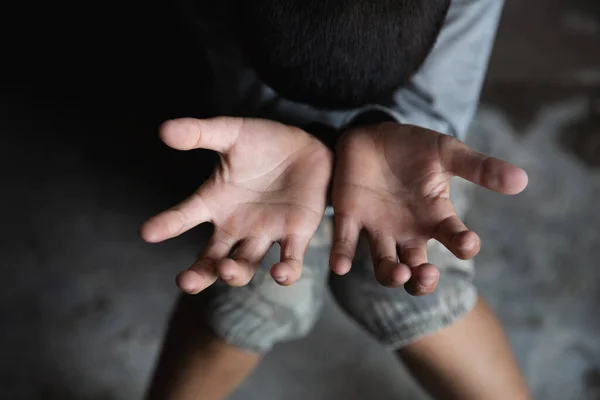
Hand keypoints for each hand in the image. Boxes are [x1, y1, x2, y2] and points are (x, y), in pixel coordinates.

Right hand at [140, 117, 332, 293]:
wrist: (306, 147)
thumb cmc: (264, 142)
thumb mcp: (231, 133)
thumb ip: (200, 133)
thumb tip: (164, 129)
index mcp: (215, 203)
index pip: (184, 217)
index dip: (167, 224)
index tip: (147, 231)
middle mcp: (236, 226)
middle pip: (211, 260)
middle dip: (199, 274)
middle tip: (185, 282)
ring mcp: (264, 233)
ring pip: (245, 265)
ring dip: (235, 273)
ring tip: (227, 269)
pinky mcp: (295, 235)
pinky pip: (290, 260)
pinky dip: (285, 272)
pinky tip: (279, 273)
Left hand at [330, 123, 527, 295]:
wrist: (374, 134)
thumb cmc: (415, 147)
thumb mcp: (448, 152)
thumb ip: (479, 167)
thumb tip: (521, 179)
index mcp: (435, 218)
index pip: (454, 239)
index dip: (462, 244)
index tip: (468, 242)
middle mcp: (407, 232)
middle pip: (416, 270)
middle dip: (422, 280)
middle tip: (426, 274)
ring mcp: (378, 228)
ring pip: (384, 266)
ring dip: (391, 274)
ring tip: (398, 271)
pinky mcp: (350, 218)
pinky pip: (345, 244)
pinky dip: (342, 257)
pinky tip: (340, 267)